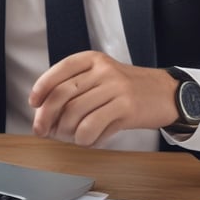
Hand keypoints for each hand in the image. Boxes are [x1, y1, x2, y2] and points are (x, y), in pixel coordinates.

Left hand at [29, 51, 178, 146]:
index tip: (34, 103)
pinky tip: (88, 140)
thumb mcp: (102, 77)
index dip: (41, 88)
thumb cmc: (128, 90)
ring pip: (75, 113)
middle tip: (42, 130)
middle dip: (46, 116)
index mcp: (93, 60)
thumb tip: (45, 113)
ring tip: (69, 137)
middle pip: (62, 94)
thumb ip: (77, 88)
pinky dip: (84, 138)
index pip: (59, 70)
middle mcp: (103, 70)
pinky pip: (93, 126)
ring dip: (66, 131)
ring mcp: (116, 88)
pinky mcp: (126, 108)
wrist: (165, 94)